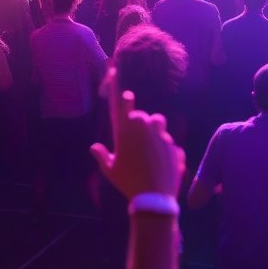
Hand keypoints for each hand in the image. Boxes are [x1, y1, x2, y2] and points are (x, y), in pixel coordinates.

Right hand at [91, 70, 184, 199]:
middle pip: (140, 115)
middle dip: (138, 123)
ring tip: (149, 147)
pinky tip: (160, 164)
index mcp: (124, 131)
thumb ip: (102, 156)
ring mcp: (160, 135)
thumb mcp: (110, 170)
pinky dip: (164, 148)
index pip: (119, 103)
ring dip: (154, 129)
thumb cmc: (128, 182)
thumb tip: (94, 147)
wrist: (154, 197)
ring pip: (157, 122)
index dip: (116, 87)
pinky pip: (168, 141)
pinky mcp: (173, 144)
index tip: (114, 71)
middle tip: (136, 142)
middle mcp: (143, 128)